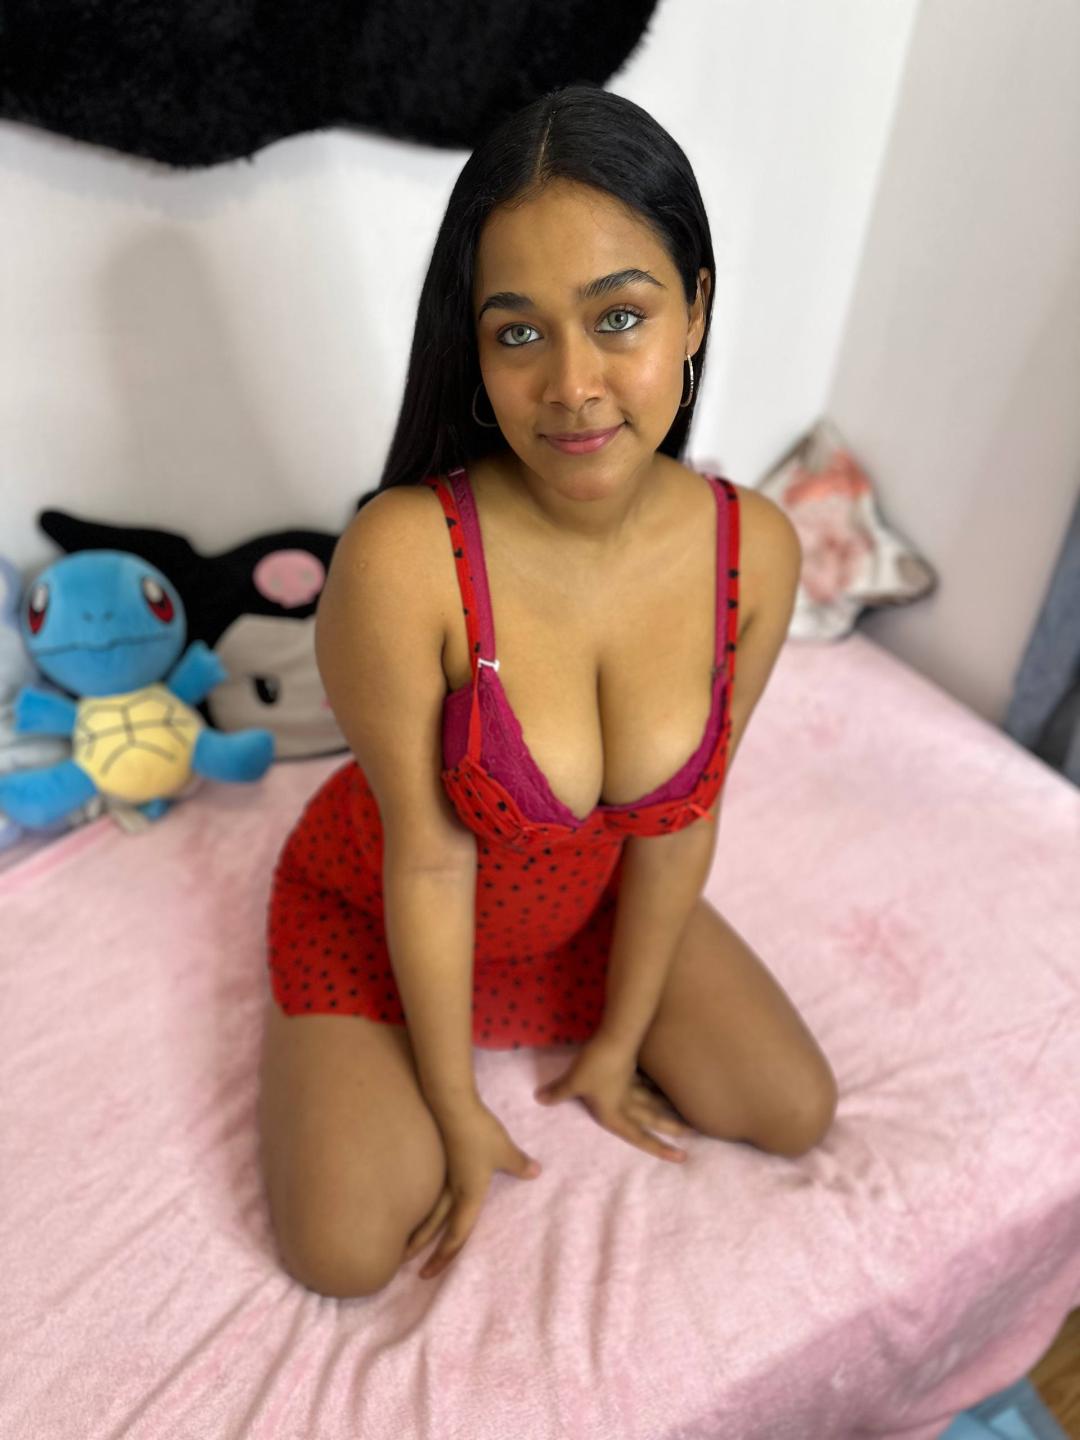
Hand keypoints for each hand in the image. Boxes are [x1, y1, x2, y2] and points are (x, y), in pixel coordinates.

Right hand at [403, 1100, 540, 1280]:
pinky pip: (430, 1193)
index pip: (457, 1234)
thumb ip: (519, 1164)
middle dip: (422, 1249)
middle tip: (408, 1268)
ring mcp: (441, 1176)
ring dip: (418, 1230)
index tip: (428, 1273)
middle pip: (436, 1228)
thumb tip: (535, 1172)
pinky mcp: (437, 1162)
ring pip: (428, 1211)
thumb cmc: (479, 1133)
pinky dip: (424, 1207)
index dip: (445, 1256)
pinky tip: (418, 1206)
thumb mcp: (505, 1151)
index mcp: (469, 1195)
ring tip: (405, 1244)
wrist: (452, 1106)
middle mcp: (452, 1191)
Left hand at [534, 1036, 692, 1162]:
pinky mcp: (633, 1070)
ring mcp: (633, 1086)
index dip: (659, 1148)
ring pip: (654, 1102)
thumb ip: (557, 1092)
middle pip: (653, 1120)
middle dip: (671, 1129)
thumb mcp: (573, 1082)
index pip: (639, 1136)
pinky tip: (660, 1090)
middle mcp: (628, 1104)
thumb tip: (540, 1099)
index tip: (680, 1157)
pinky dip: (655, 1089)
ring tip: (683, 1117)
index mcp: (616, 1114)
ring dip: (668, 1111)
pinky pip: (647, 1084)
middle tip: (691, 1136)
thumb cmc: (595, 1067)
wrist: (615, 1039)